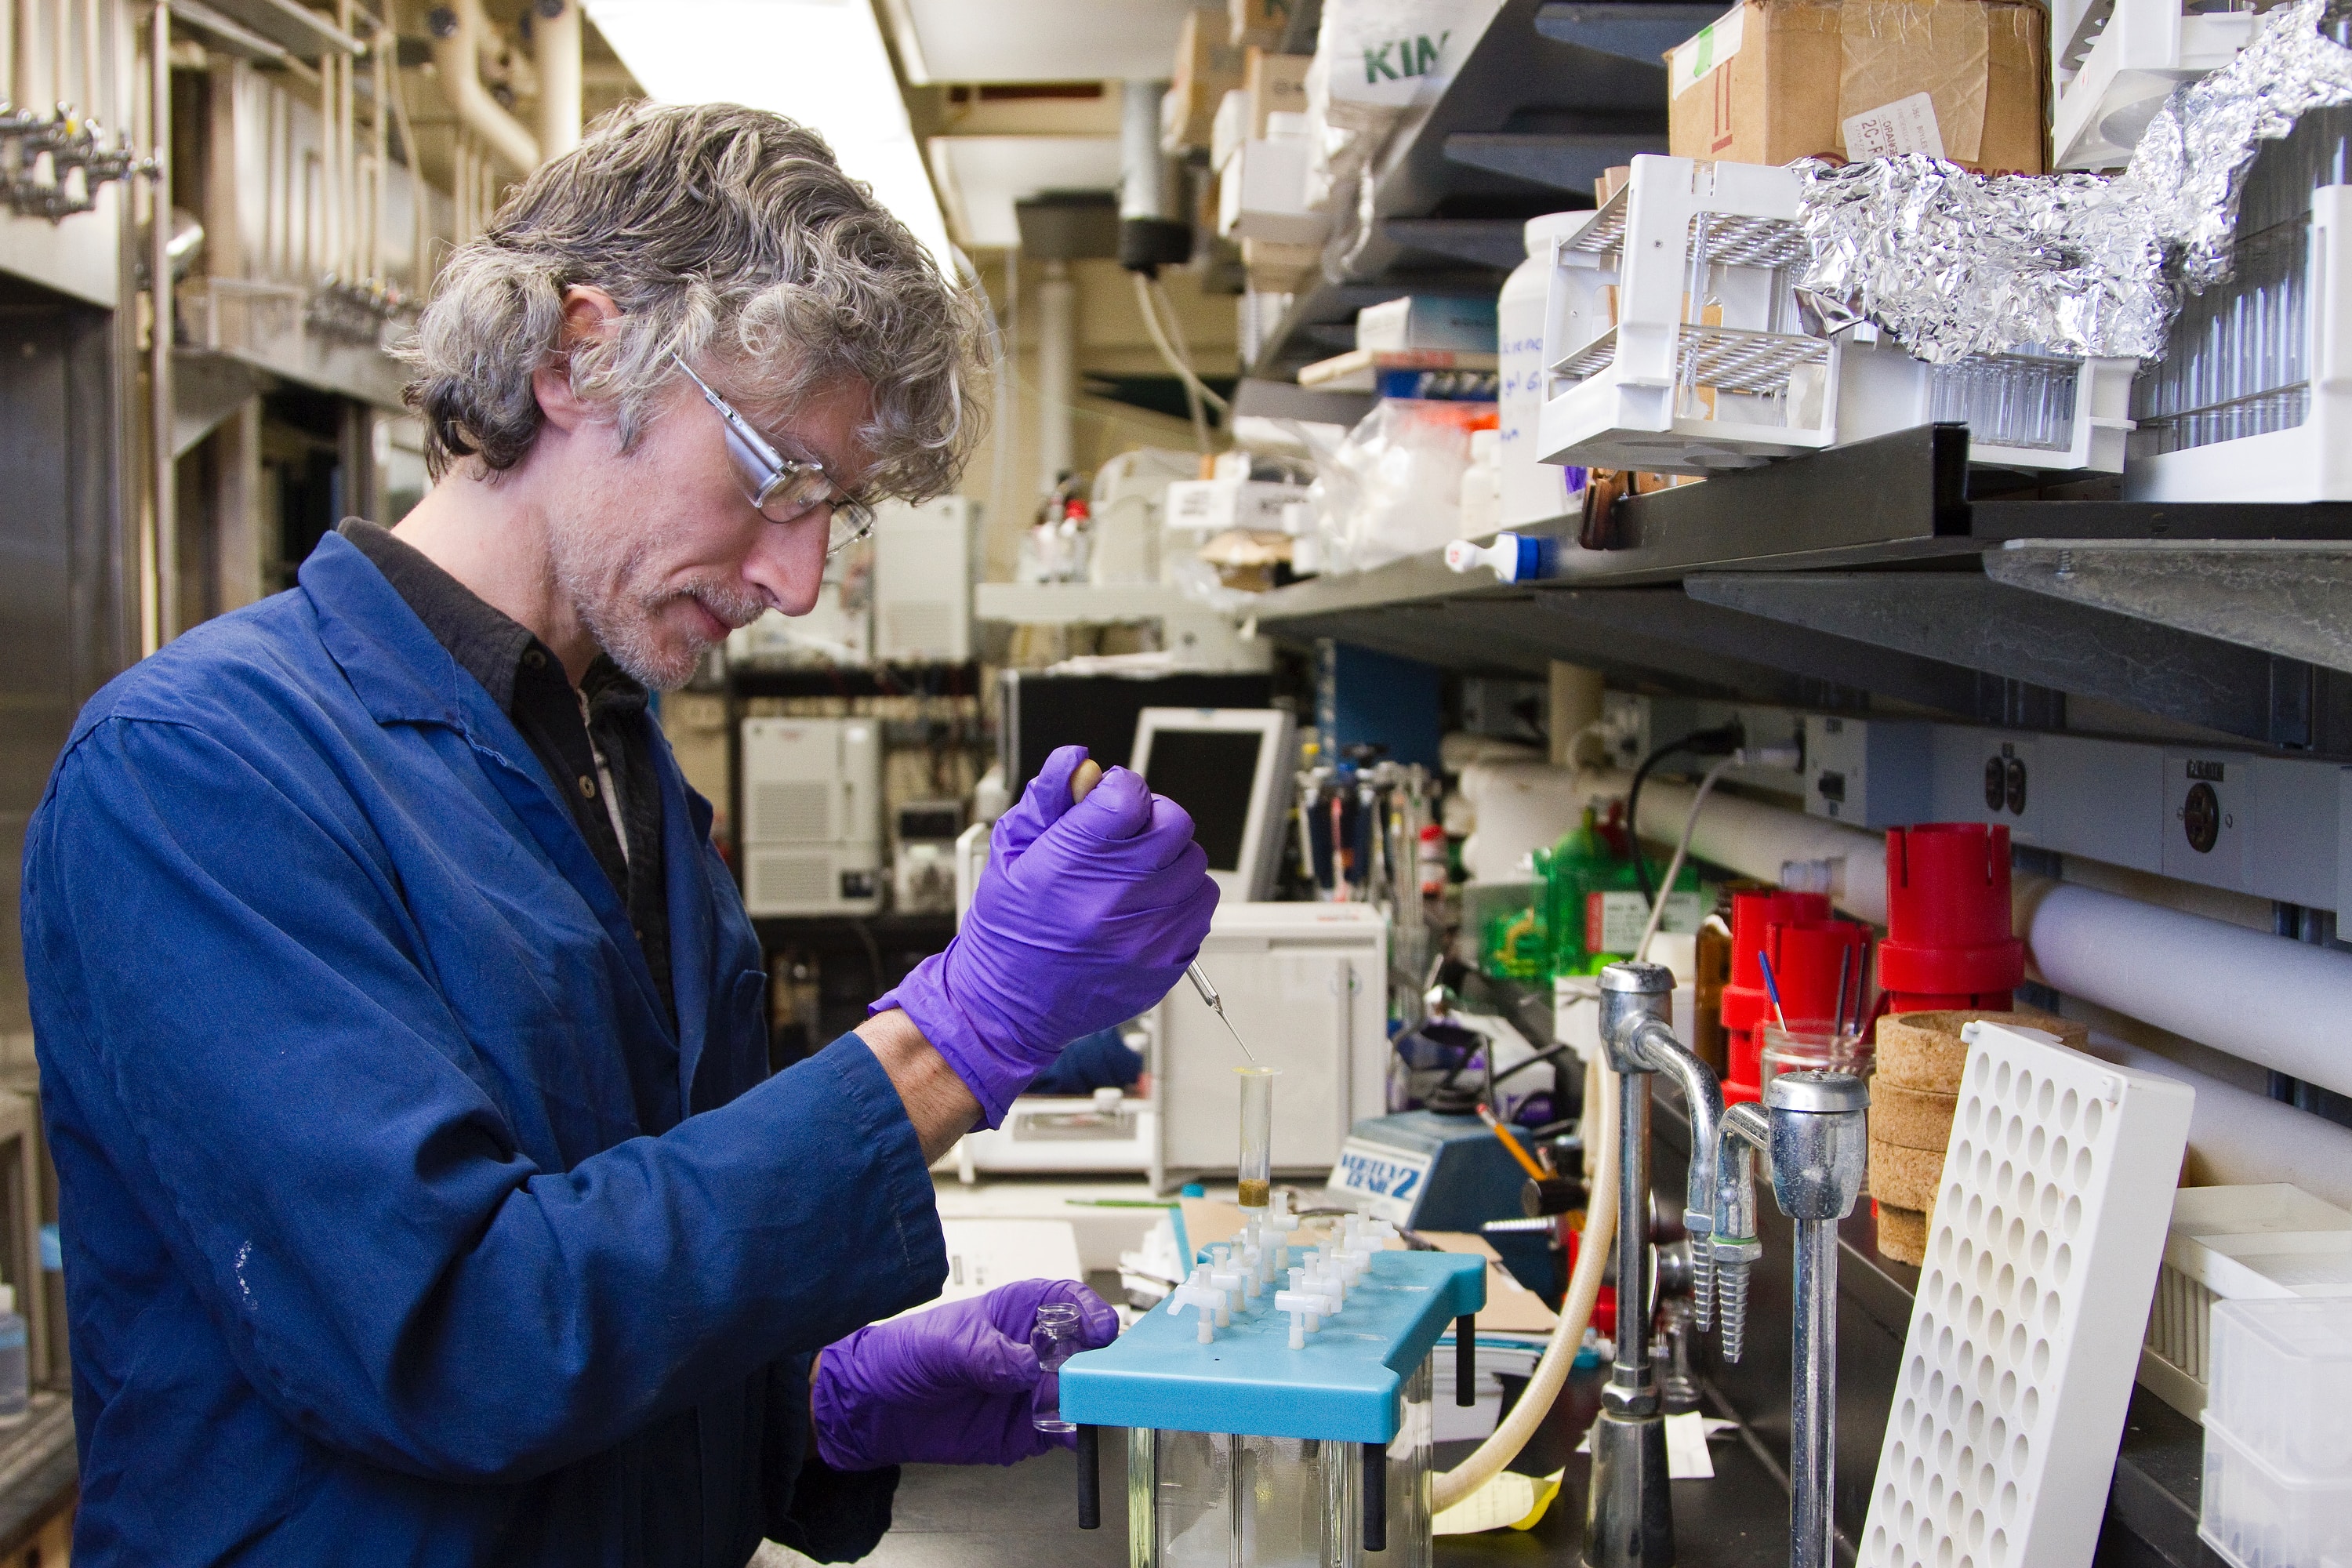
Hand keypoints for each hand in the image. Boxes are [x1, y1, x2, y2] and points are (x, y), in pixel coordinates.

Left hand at [812, 1279, 1119, 1469]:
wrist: (874, 1408)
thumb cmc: (903, 1354)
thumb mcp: (942, 1344)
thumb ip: (987, 1354)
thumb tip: (1027, 1367)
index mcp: (1018, 1311)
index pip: (1068, 1301)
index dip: (1090, 1311)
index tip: (1098, 1330)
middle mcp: (1034, 1349)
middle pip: (1085, 1350)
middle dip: (1095, 1362)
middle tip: (1089, 1378)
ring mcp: (1033, 1390)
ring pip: (1079, 1393)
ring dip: (1086, 1401)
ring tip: (1077, 1408)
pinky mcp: (1027, 1429)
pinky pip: (1063, 1431)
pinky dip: (1072, 1433)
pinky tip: (1067, 1432)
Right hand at [873, 746, 1217, 1124]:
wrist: (1008, 1008)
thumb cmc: (1007, 931)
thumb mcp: (1011, 853)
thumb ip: (1049, 799)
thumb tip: (1078, 760)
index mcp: (1069, 866)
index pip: (1129, 795)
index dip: (1119, 788)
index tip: (1108, 799)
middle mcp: (1112, 901)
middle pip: (1173, 823)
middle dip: (1151, 817)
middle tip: (1126, 834)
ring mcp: (1145, 936)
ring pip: (1193, 864)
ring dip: (1170, 858)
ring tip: (1135, 873)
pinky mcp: (1165, 964)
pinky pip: (1200, 909)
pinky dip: (1181, 898)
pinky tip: (1149, 904)